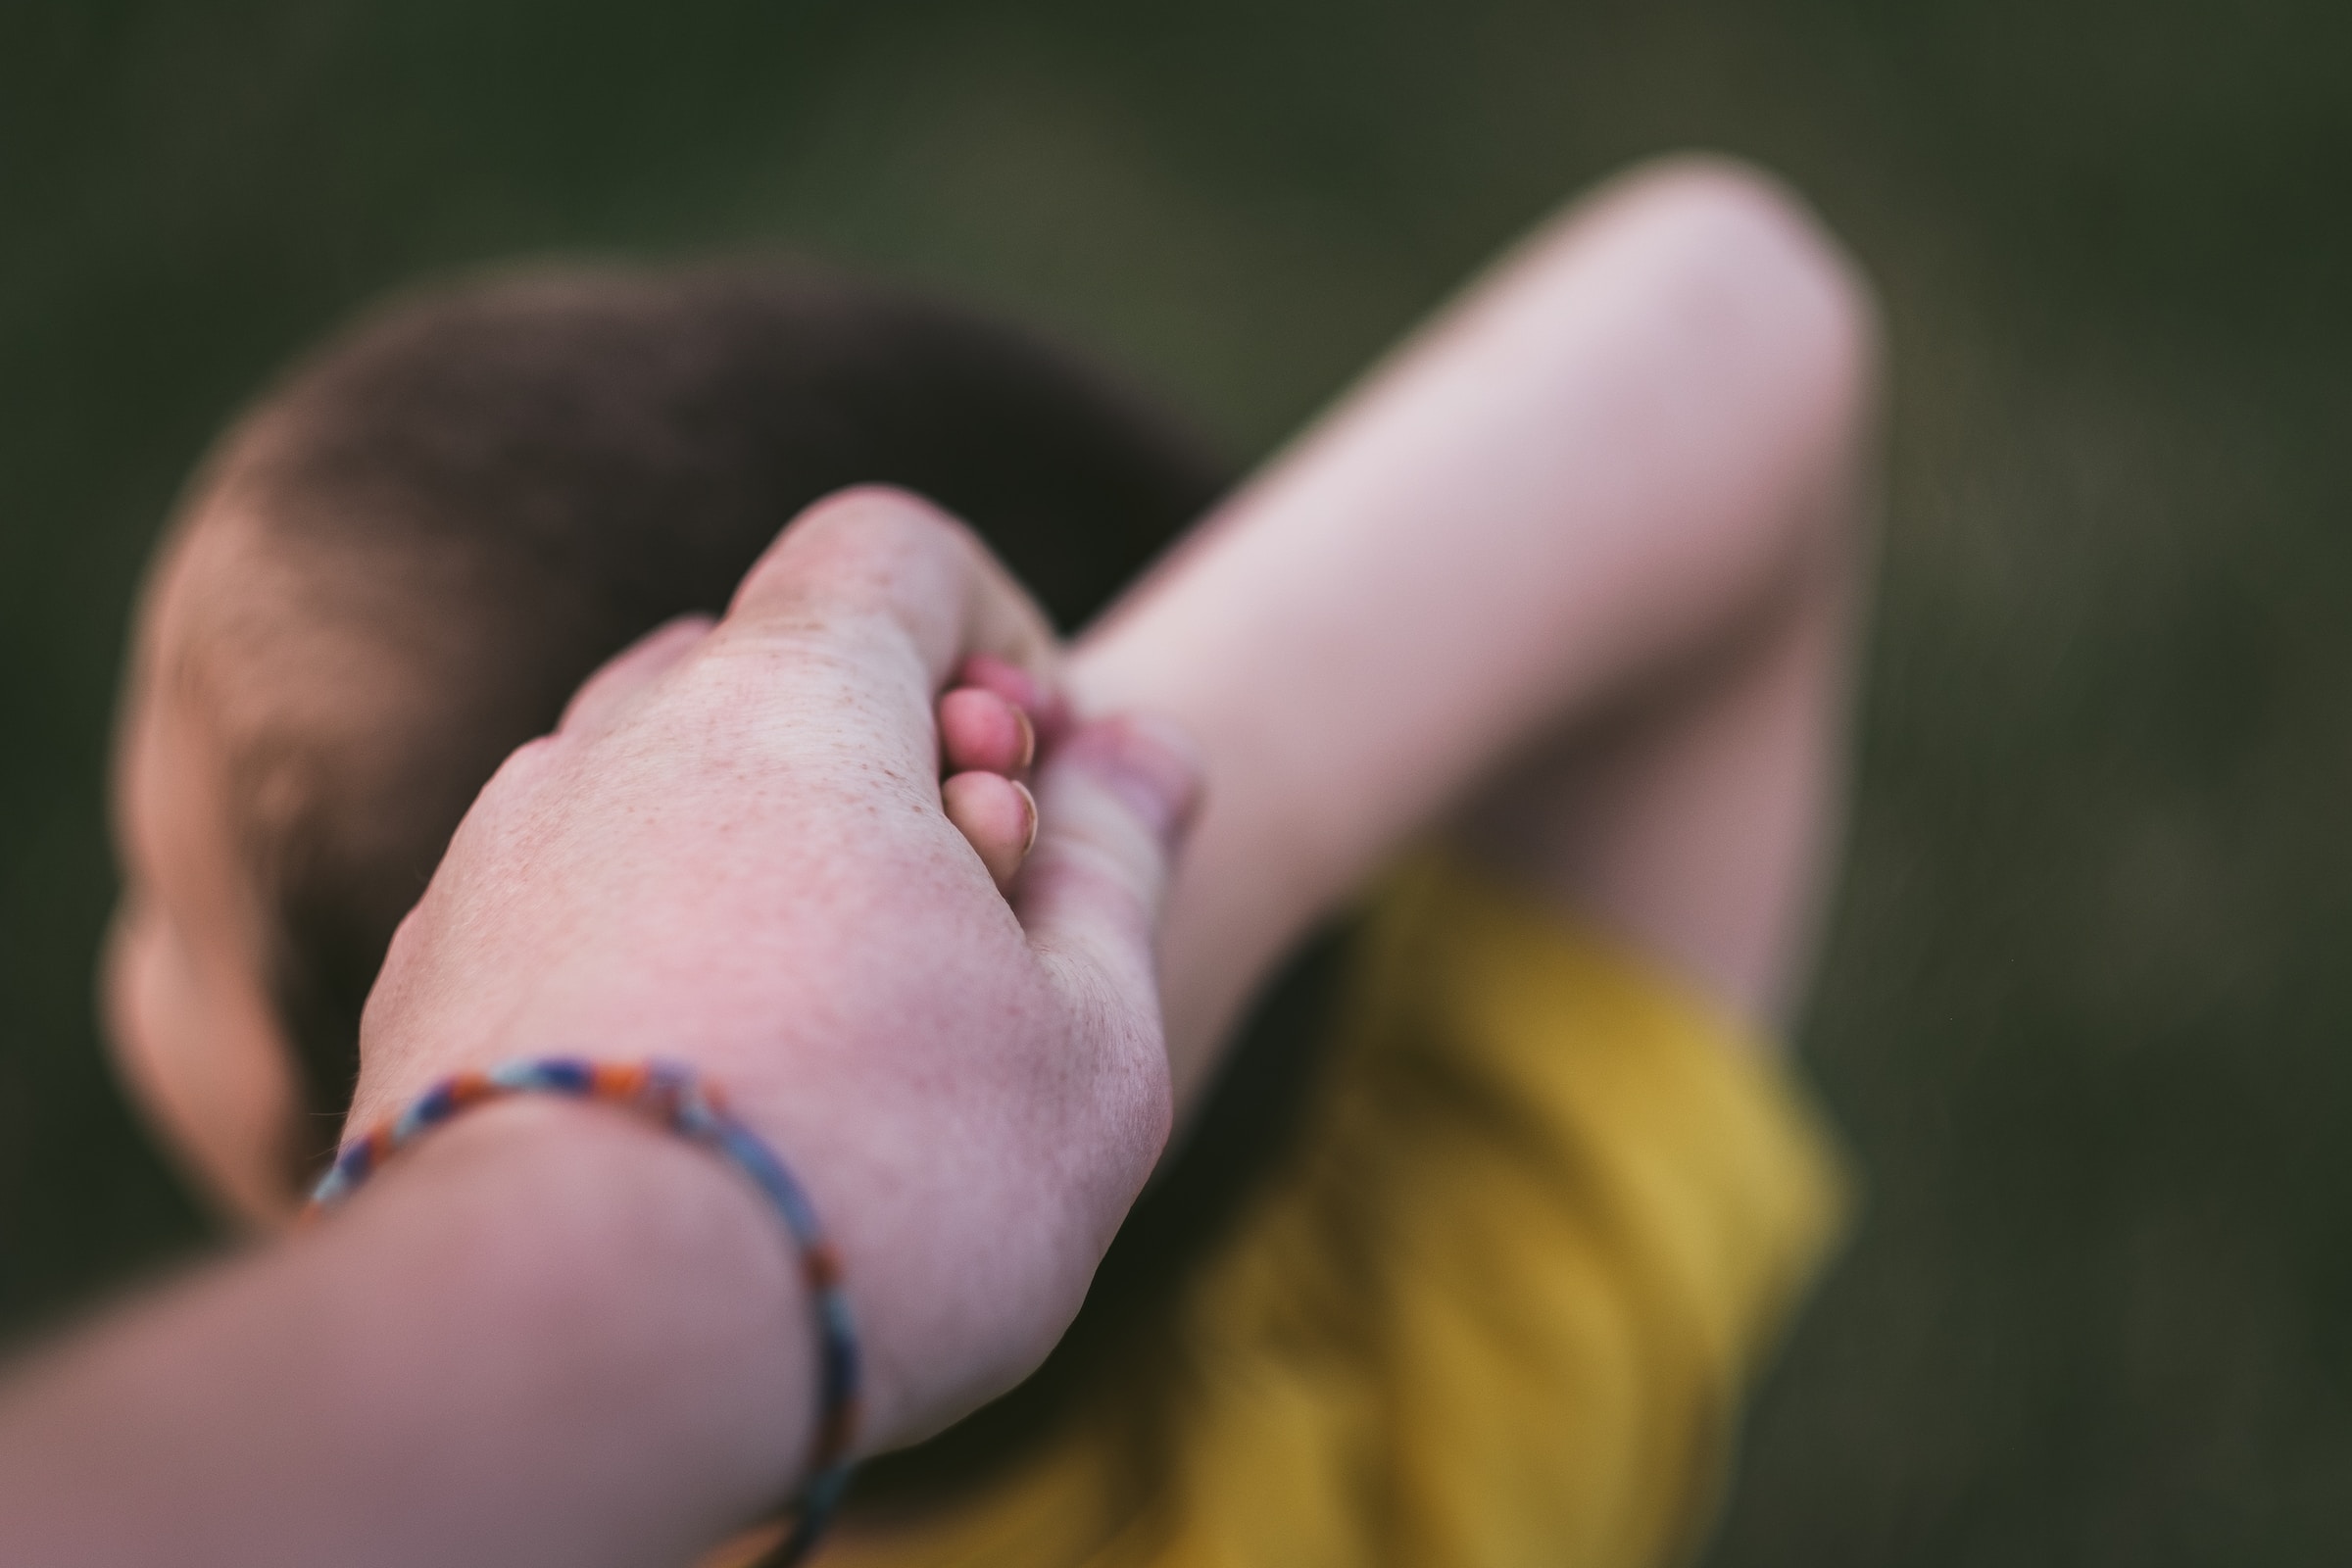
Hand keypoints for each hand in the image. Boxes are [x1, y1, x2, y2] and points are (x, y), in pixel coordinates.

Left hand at [350, 485, 1201, 1451]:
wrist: (567, 1355)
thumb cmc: (883, 1181)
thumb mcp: (1088, 1035)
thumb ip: (1121, 861)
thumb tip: (1141, 748)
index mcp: (788, 702)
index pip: (891, 547)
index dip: (995, 635)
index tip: (1034, 784)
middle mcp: (614, 740)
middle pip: (779, 673)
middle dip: (890, 767)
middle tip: (960, 927)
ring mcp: (497, 857)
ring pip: (665, 793)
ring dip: (770, 869)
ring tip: (834, 1043)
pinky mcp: (424, 982)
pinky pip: (571, 905)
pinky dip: (659, 956)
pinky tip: (709, 1109)